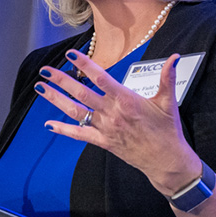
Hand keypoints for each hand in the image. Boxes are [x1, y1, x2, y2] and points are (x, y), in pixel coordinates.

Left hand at [35, 50, 200, 195]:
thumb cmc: (167, 130)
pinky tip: (49, 125)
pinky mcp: (103, 142)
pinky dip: (64, 130)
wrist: (166, 161)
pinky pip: (80, 134)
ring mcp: (105, 128)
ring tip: (40, 88)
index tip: (70, 55)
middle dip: (61, 80)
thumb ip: (167, 77)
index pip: (100, 78)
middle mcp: (112, 113)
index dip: (84, 65)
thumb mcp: (168, 102)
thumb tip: (174, 57)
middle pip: (81, 93)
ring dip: (56, 99)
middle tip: (45, 71)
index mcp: (126, 100)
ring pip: (76, 111)